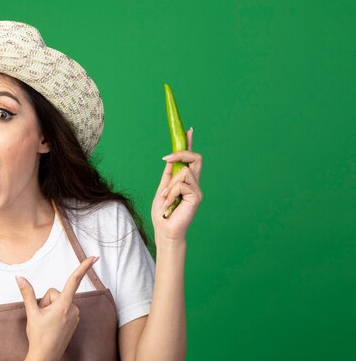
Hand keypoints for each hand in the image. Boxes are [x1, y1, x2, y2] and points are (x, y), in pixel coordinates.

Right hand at [15, 256, 97, 360]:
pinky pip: (63, 310)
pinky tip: (51, 326)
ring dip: (50, 309)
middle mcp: (73, 309)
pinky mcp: (74, 321)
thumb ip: (27, 293)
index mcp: (64, 305)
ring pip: (59, 302)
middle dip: (46, 302)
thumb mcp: (31, 313)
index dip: (83, 267)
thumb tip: (19, 277)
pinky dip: (55, 314)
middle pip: (55, 294)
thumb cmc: (38, 337)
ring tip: (46, 323)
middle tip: (41, 317)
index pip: (74, 281)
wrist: (45, 359)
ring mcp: (74, 316)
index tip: (94, 257)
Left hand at [151, 127, 203, 242]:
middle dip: (181, 153)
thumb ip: (168, 175)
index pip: (190, 159)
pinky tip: (169, 205)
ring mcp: (197, 189)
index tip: (188, 130)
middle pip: (195, 158)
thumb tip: (170, 158)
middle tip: (167, 159)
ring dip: (170, 185)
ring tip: (166, 199)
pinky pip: (181, 184)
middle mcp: (194, 183)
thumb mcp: (163, 189)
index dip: (190, 144)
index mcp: (185, 181)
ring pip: (183, 172)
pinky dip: (171, 193)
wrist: (165, 231)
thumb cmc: (163, 214)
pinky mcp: (197, 196)